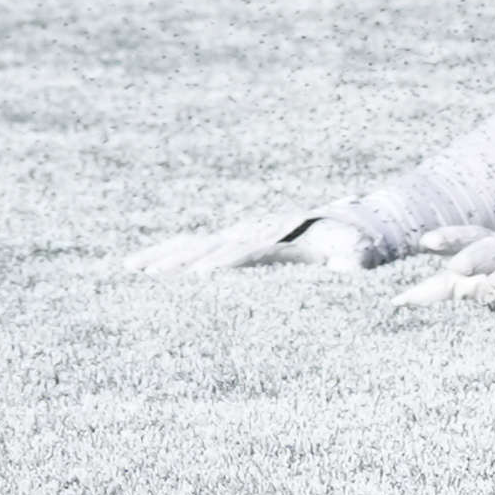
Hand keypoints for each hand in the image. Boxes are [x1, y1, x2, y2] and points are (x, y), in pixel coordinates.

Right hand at [128, 208, 386, 276]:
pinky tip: (149, 266)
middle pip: (212, 245)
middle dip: (179, 257)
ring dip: (166, 256)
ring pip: (199, 245)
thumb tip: (356, 257)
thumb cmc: (359, 246)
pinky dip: (174, 255)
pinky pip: (202, 248)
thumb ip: (358, 254)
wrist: (354, 224)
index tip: (203, 270)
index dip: (227, 259)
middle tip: (145, 268)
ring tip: (133, 266)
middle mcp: (259, 234)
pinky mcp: (241, 243)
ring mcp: (247, 237)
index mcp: (283, 240)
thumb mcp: (361, 252)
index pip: (250, 251)